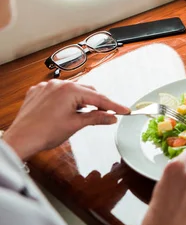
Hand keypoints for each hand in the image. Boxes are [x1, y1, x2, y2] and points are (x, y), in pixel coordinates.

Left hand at [3, 80, 129, 159]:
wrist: (20, 140)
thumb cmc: (43, 133)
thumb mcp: (76, 124)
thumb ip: (97, 117)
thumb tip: (111, 117)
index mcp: (69, 90)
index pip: (98, 98)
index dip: (114, 106)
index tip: (124, 110)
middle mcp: (58, 84)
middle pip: (87, 91)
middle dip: (97, 102)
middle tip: (108, 114)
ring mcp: (47, 87)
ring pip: (73, 91)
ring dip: (82, 101)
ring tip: (87, 114)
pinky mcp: (38, 93)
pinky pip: (58, 93)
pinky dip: (67, 100)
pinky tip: (68, 111)